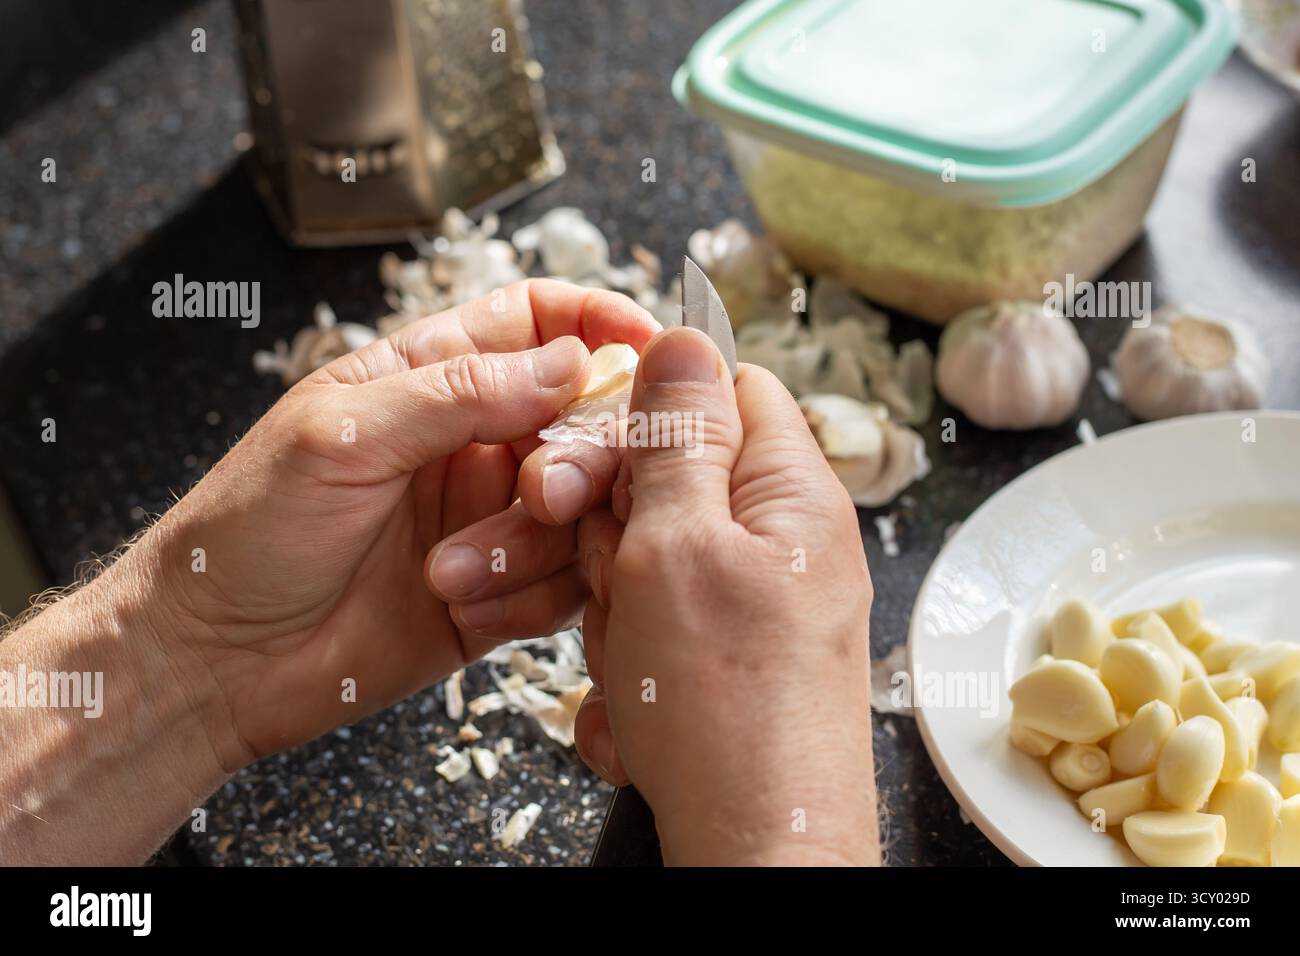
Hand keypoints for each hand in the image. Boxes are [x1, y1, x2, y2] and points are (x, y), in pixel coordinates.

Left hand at [142, 279, 658, 769]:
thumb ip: (459, 392)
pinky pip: (566, 586)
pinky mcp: (500, 595)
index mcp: (429, 379)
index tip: (649, 348)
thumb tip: (571, 360)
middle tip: (542, 492)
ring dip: (540, 544)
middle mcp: (472, 445)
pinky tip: (470, 612)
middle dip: (582, 456)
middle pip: (585, 420)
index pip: (537, 322)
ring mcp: (490, 520)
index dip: (598, 323)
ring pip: (585, 511)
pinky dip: (534, 600)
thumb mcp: (341, 434)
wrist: (214, 664)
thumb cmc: (248, 532)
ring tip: (457, 574)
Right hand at [570, 327, 879, 865]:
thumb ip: (677, 437)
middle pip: (674, 476)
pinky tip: (637, 706)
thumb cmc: (727, 710)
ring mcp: (756, 598)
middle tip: (598, 573)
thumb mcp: (680, 547)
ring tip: (630, 664)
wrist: (758, 851)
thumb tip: (686, 334)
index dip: (652, 411)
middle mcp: (784, 537)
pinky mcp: (729, 652)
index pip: (726, 388)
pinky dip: (631, 656)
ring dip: (612, 604)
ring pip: (650, 555)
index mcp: (792, 490)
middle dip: (612, 525)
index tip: (601, 454)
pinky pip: (657, 620)